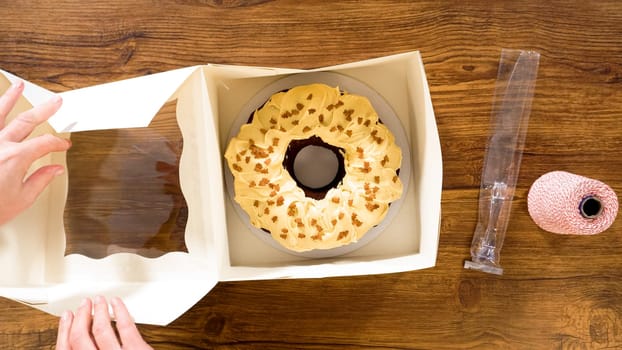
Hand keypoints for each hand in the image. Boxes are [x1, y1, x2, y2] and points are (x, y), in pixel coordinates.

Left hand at [0, 80, 70, 224]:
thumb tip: (54, 171)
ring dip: (10, 98)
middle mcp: (0, 145)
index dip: (58, 144)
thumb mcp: (22, 199)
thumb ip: (40, 180)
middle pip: (26, 120)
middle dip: (45, 110)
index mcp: (16, 157)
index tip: (63, 145)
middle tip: (55, 102)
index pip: (45, 143)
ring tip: (18, 86)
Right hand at [56, 296, 152, 349]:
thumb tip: (83, 344)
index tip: (68, 318)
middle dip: (81, 317)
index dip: (64, 331)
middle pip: (81, 338)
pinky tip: (117, 303)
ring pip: (102, 329)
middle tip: (84, 304)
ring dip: (99, 311)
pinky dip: (120, 311)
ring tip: (99, 301)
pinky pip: (126, 326)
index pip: (66, 349)